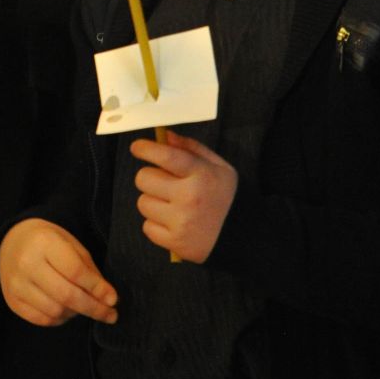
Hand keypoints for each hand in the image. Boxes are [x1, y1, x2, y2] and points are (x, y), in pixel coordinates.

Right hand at [0, 218, 118, 326]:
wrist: (14, 241)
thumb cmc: (49, 242)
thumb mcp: (71, 245)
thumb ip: (89, 271)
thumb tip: (108, 300)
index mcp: (44, 243)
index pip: (75, 272)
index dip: (97, 288)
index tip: (114, 299)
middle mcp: (27, 263)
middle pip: (66, 295)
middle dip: (93, 308)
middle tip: (110, 314)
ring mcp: (16, 284)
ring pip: (55, 311)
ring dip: (76, 313)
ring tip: (84, 305)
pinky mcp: (12, 301)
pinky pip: (42, 320)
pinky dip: (60, 319)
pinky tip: (66, 310)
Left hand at [130, 131, 238, 262]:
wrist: (242, 236)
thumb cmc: (226, 197)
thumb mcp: (219, 167)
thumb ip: (191, 148)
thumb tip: (165, 136)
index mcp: (202, 175)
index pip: (165, 155)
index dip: (146, 149)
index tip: (137, 147)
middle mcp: (190, 197)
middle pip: (144, 178)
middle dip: (151, 178)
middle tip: (164, 183)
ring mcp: (181, 222)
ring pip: (143, 203)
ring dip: (153, 202)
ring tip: (172, 206)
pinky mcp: (175, 243)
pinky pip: (147, 227)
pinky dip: (156, 225)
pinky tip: (173, 223)